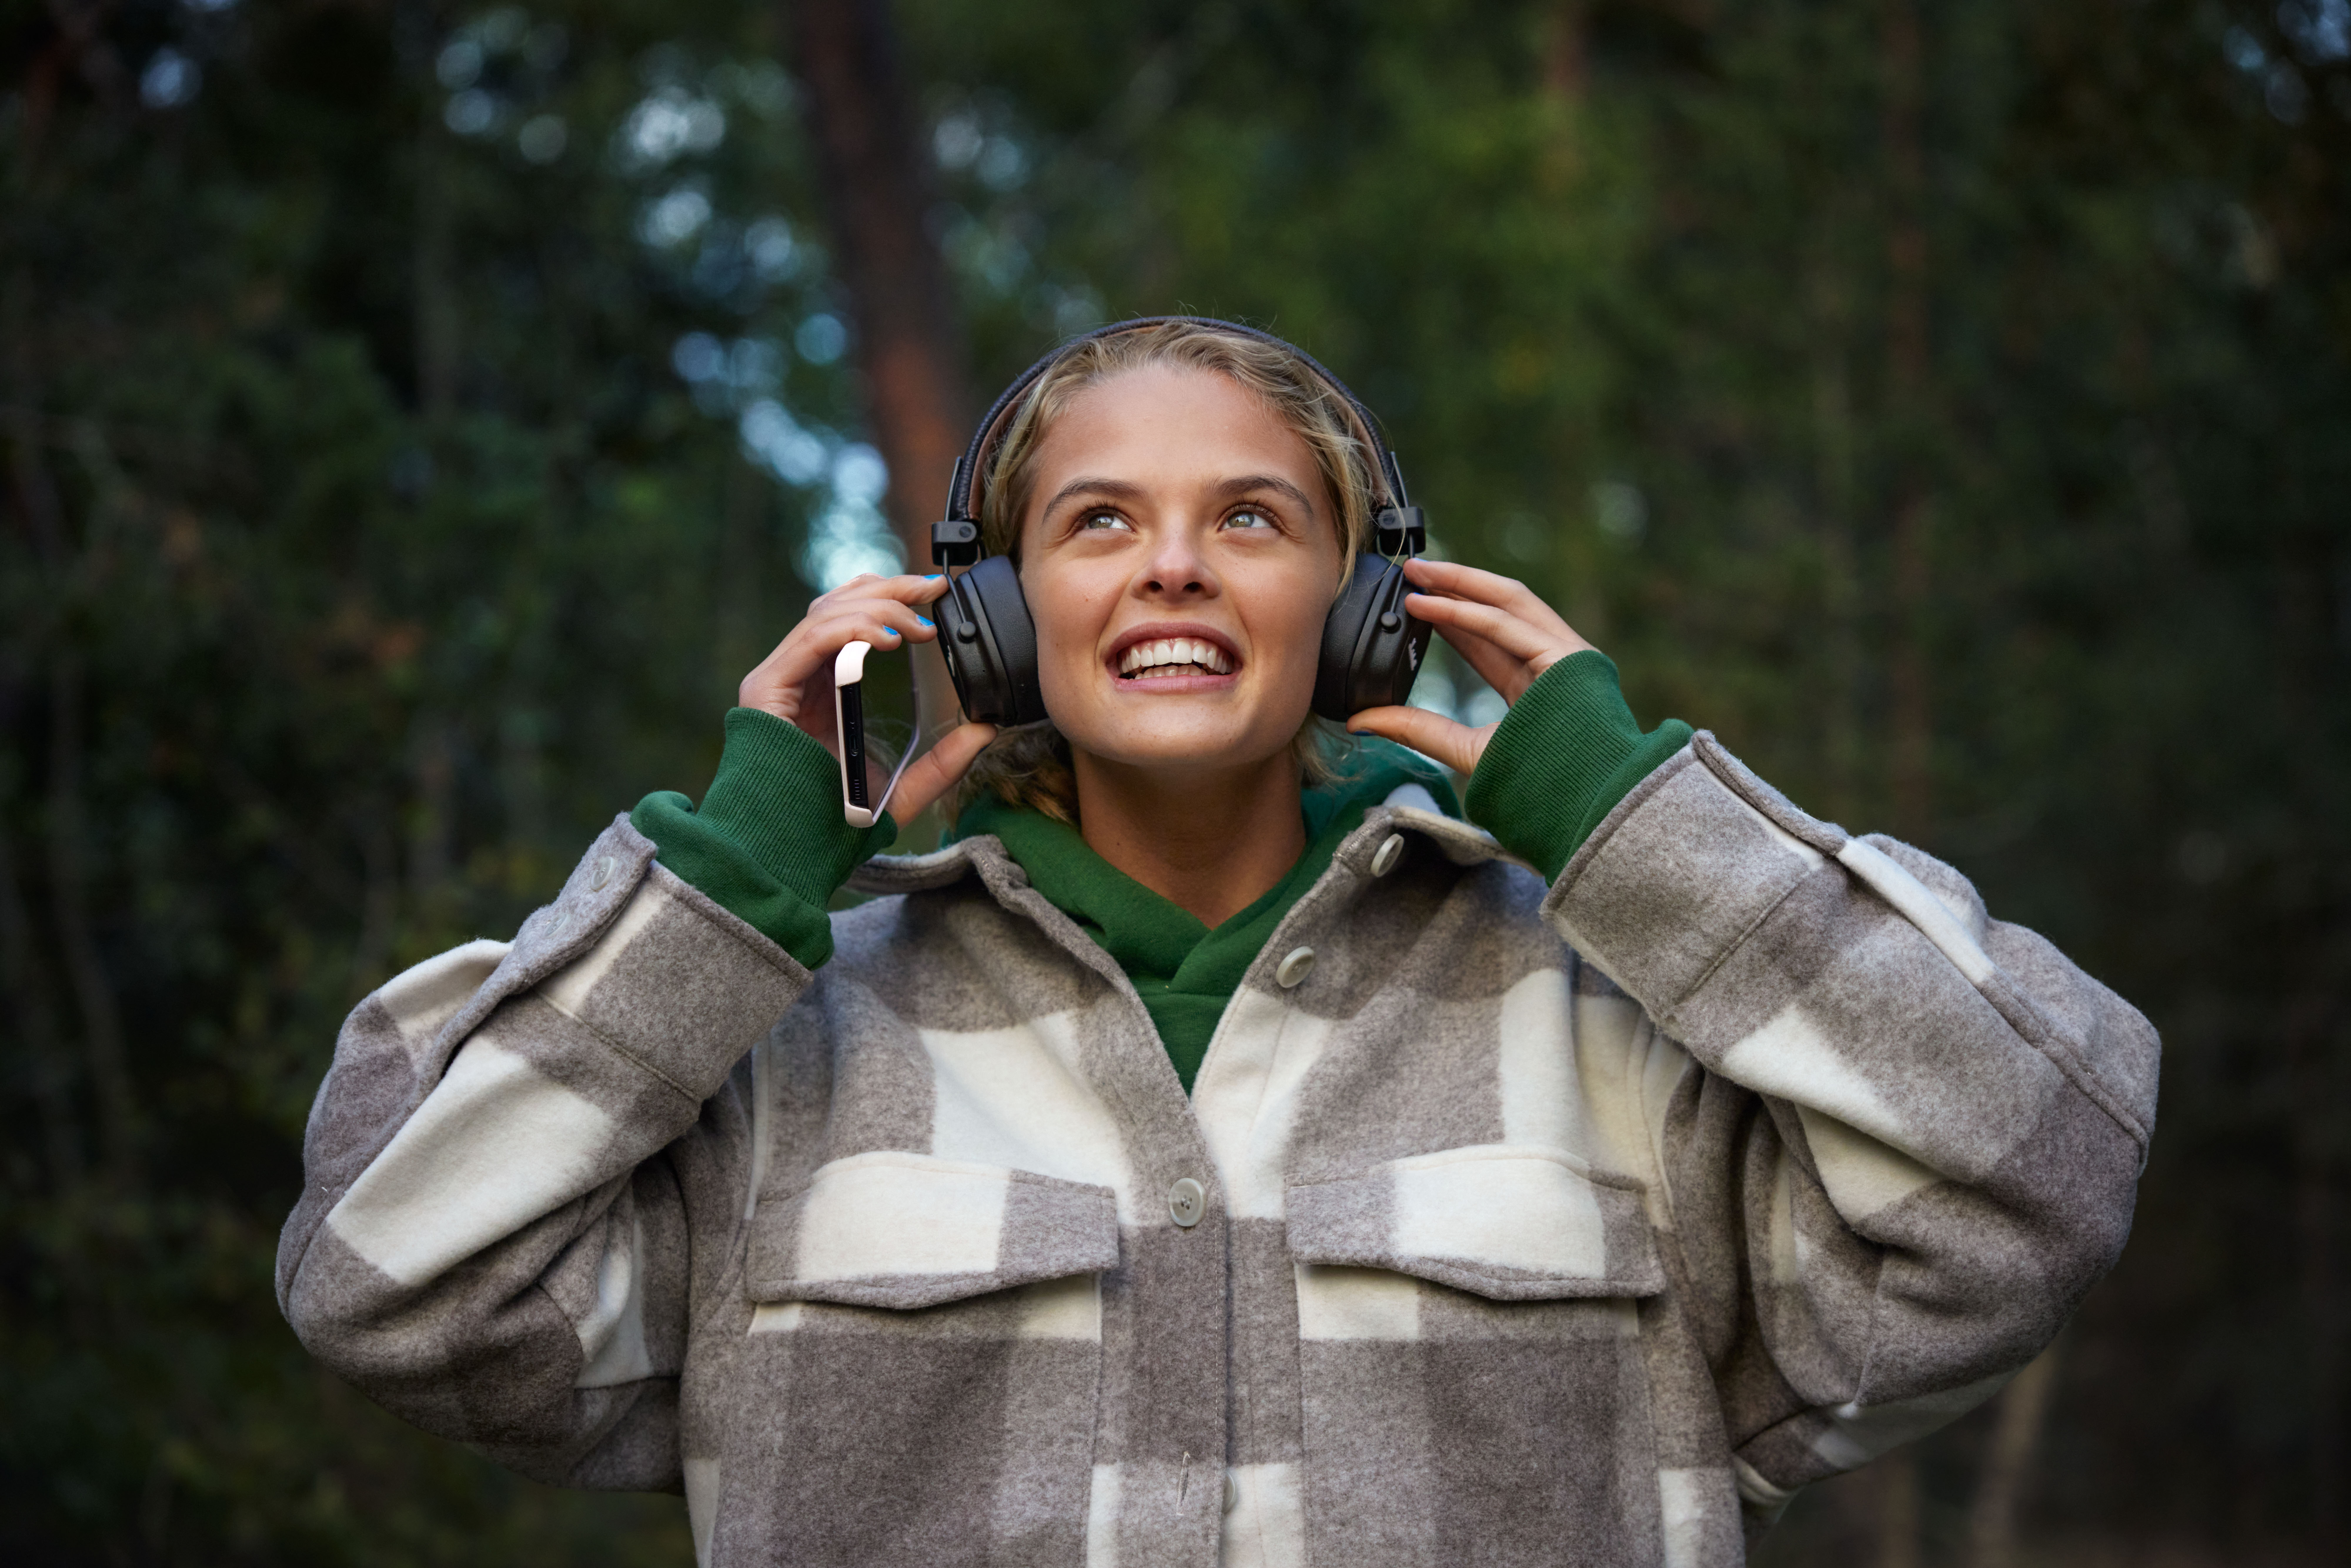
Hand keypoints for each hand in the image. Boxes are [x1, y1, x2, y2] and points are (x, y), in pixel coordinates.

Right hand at [738, 572, 997, 822]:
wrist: (789, 852)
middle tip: (933, 588)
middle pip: (839, 604)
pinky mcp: (766, 688)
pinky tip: (887, 639)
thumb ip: (942, 763)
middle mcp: (798, 676)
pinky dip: (853, 630)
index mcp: (824, 687)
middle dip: (890, 589)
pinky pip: (812, 640)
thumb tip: (986, 730)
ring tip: (918, 625)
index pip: (851, 617)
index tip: (937, 596)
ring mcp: (778, 679)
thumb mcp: (904, 790)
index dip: (892, 598)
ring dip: (878, 608)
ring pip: (826, 613)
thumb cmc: (833, 825)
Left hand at [1345, 557, 1596, 774]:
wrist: (1580, 804)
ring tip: (1418, 572)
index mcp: (1536, 687)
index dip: (1451, 616)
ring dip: (1461, 584)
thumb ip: (1417, 730)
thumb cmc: (1535, 786)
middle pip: (1499, 610)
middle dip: (1454, 588)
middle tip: (1410, 572)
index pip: (1489, 639)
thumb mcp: (1463, 750)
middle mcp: (1553, 664)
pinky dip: (1469, 612)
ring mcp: (1565, 655)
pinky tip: (1433, 604)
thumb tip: (1359, 721)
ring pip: (1508, 603)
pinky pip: (1509, 627)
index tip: (1414, 601)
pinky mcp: (1567, 655)